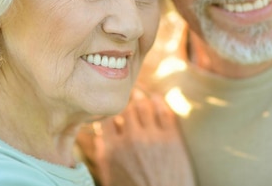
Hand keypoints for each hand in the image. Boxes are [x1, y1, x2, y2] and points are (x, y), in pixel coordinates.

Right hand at [77, 89, 196, 185]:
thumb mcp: (111, 178)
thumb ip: (104, 156)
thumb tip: (100, 136)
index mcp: (113, 150)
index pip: (106, 117)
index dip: (108, 110)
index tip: (111, 107)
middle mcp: (131, 140)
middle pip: (126, 108)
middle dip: (125, 100)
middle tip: (126, 94)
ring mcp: (153, 137)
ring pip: (144, 105)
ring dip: (141, 98)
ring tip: (140, 94)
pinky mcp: (172, 138)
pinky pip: (165, 111)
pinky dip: (159, 102)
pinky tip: (157, 100)